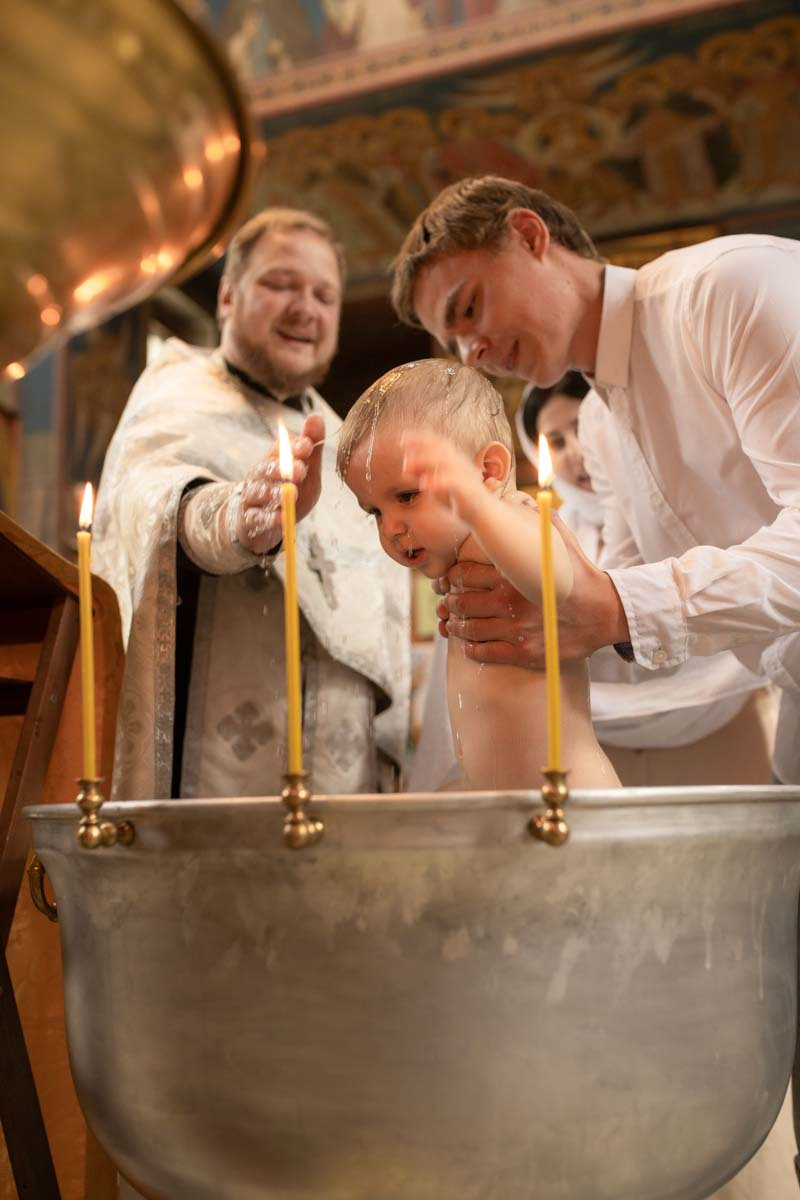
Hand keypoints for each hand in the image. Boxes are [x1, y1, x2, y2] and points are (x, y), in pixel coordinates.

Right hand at [237, 413, 324, 555]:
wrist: (267, 521)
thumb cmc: (291, 490)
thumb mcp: (307, 469)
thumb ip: (312, 446)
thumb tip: (316, 416)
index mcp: (275, 458)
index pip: (282, 448)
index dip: (295, 447)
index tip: (307, 447)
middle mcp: (260, 474)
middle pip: (268, 468)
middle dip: (284, 468)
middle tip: (300, 470)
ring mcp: (253, 495)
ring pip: (260, 491)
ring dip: (274, 492)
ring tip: (287, 494)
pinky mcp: (250, 518)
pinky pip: (256, 517)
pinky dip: (267, 518)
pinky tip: (279, 518)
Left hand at [401, 430, 486, 522]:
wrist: (482, 512)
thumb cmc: (457, 495)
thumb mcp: (437, 482)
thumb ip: (424, 473)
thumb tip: (405, 466)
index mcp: (454, 458)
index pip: (438, 441)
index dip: (421, 437)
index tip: (402, 438)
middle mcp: (460, 463)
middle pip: (441, 448)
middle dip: (421, 446)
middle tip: (402, 449)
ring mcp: (465, 475)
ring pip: (446, 462)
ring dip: (425, 461)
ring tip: (406, 467)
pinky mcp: (468, 489)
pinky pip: (453, 482)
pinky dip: (437, 482)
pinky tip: (423, 486)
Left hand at [437, 519, 629, 666]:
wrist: (605, 612)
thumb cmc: (580, 575)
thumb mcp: (561, 541)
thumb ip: (537, 521)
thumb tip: (521, 500)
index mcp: (514, 574)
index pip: (465, 574)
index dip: (452, 577)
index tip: (449, 579)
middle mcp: (511, 603)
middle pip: (461, 602)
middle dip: (450, 602)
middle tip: (449, 602)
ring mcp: (517, 630)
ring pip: (469, 629)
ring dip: (456, 626)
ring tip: (455, 622)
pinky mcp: (524, 652)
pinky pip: (484, 654)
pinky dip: (471, 649)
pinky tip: (471, 644)